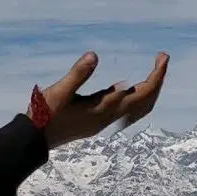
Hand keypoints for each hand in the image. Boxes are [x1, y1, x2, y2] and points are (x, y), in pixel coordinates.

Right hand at [26, 51, 169, 147]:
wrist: (33, 141)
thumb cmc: (44, 115)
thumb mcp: (59, 91)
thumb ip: (78, 74)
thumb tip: (94, 55)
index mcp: (104, 110)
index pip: (141, 93)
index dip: (156, 76)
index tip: (163, 57)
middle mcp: (109, 119)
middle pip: (146, 102)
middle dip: (157, 81)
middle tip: (162, 58)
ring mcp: (104, 123)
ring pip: (139, 110)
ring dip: (150, 92)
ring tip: (154, 73)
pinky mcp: (98, 124)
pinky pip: (128, 113)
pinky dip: (138, 100)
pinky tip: (130, 90)